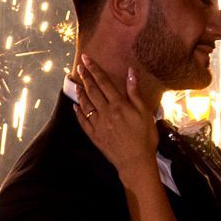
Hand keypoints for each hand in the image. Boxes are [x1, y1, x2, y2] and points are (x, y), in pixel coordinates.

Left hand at [72, 54, 158, 180]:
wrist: (136, 161)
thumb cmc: (145, 137)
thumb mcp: (145, 112)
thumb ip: (135, 92)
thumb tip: (130, 72)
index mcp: (119, 105)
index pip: (104, 82)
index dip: (94, 69)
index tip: (86, 59)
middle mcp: (106, 112)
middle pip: (93, 91)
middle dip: (85, 77)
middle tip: (79, 66)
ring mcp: (98, 125)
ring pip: (86, 105)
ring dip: (80, 93)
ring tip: (76, 83)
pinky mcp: (94, 136)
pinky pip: (83, 122)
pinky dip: (78, 113)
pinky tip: (75, 106)